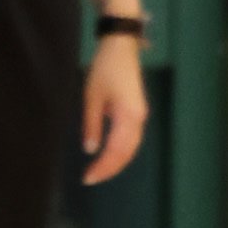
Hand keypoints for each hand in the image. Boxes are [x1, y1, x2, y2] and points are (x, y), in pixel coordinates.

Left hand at [80, 34, 151, 183]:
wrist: (121, 48)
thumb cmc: (105, 69)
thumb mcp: (91, 97)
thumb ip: (91, 124)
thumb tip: (90, 149)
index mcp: (128, 116)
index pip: (116, 150)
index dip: (103, 167)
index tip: (88, 178)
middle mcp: (138, 119)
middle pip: (127, 152)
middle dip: (110, 168)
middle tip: (90, 179)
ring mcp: (140, 116)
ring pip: (131, 147)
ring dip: (116, 161)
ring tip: (99, 171)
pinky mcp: (137, 112)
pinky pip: (132, 138)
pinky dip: (121, 151)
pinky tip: (110, 155)